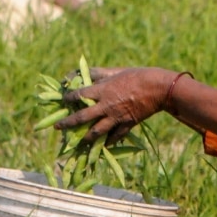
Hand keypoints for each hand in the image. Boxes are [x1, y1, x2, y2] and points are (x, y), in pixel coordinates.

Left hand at [55, 67, 175, 143]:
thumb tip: (84, 72)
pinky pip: (115, 136)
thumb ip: (99, 74)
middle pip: (82, 117)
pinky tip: (103, 145)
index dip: (68, 98)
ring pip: (96, 131)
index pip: (78, 95)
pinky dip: (109, 141)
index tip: (62, 100)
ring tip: (78, 141)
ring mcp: (116, 117)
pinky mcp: (127, 124)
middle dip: (68, 123)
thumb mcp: (116, 71)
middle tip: (58, 128)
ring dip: (85, 137)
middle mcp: (106, 106)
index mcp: (102, 90)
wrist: (158, 88)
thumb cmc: (137, 75)